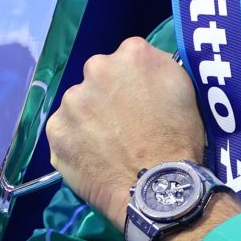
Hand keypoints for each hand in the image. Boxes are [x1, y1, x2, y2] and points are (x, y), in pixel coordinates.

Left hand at [46, 36, 207, 230]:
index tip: (142, 103)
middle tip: (124, 125)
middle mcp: (97, 67)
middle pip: (100, 77)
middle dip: (108, 96)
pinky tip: (93, 158)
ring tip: (108, 146)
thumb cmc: (180, 140)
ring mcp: (72, 99)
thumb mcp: (184, 90)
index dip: (136, 83)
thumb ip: (158, 71)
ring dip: (89, 119)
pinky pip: (65, 131)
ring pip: (79, 104)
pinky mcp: (56, 129)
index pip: (129, 59)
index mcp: (133, 53)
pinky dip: (75, 142)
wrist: (157, 188)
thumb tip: (144, 74)